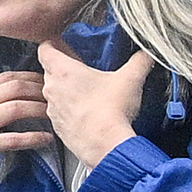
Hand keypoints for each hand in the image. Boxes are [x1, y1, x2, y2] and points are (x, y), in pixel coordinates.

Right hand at [0, 69, 51, 191]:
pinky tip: (46, 139)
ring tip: (56, 114)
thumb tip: (6, 100)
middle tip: (58, 95)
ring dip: (39, 110)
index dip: (29, 76)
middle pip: (13, 88)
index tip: (47, 81)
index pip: (4, 77)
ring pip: (15, 109)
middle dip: (40, 89)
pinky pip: (11, 140)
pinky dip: (32, 138)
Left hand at [39, 41, 155, 178]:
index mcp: (63, 71)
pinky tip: (87, 112)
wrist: (105, 145)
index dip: (53, 45)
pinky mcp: (57, 126)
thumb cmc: (111, 111)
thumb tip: (147, 53)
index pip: (45, 49)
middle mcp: (51, 88)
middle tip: (82, 70)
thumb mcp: (131, 79)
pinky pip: (59, 113)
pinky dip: (69, 110)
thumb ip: (140, 61)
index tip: (62, 46)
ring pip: (53, 93)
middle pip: (50, 71)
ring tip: (87, 93)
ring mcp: (52, 109)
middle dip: (63, 69)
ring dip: (66, 91)